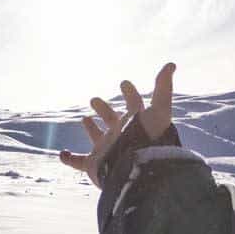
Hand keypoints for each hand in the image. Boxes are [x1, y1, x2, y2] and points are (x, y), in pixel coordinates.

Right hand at [60, 62, 175, 187]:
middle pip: (112, 119)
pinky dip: (69, 159)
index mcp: (135, 122)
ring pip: (97, 137)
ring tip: (84, 119)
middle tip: (94, 100)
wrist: (137, 169)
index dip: (130, 92)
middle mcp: (121, 135)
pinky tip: (62, 154)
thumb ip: (164, 87)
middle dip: (104, 109)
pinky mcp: (94, 164)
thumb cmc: (149, 139)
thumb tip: (171, 64)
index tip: (124, 83)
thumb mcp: (159, 110)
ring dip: (90, 129)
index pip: (134, 104)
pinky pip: (78, 162)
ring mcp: (107, 149)